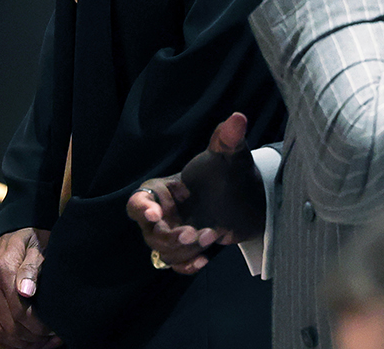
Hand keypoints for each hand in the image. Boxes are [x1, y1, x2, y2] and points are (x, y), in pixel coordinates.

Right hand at [0, 228, 60, 348]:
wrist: (15, 233)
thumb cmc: (32, 241)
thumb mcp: (38, 248)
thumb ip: (31, 268)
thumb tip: (26, 291)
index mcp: (2, 270)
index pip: (18, 311)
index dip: (37, 325)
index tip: (53, 329)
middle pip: (8, 326)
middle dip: (32, 338)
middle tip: (52, 339)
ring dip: (19, 344)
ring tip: (41, 344)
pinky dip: (3, 344)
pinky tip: (23, 345)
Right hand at [126, 113, 264, 273]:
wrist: (245, 197)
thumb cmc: (227, 171)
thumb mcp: (229, 156)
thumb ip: (228, 139)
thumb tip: (238, 118)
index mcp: (162, 190)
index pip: (138, 201)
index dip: (141, 209)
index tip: (156, 214)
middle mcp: (162, 213)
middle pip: (150, 233)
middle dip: (169, 236)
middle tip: (193, 233)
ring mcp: (172, 233)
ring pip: (164, 251)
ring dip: (186, 250)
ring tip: (214, 235)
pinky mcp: (185, 250)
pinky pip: (177, 264)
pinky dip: (188, 265)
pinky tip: (205, 260)